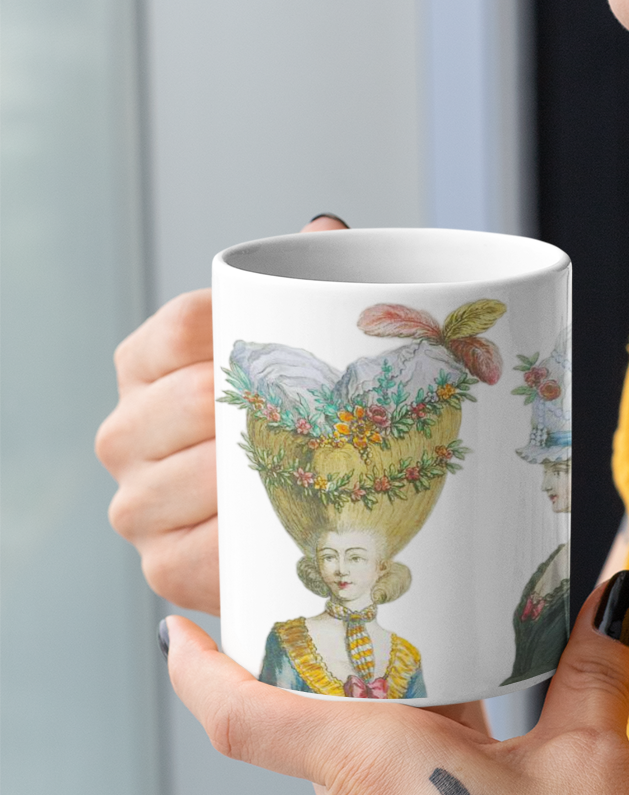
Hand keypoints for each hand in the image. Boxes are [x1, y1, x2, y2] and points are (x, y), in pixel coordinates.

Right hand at [96, 215, 347, 610]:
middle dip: (271, 408)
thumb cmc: (287, 425)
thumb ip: (302, 289)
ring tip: (327, 468)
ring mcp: (134, 503)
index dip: (255, 334)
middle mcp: (122, 432)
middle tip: (338, 416)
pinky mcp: (161, 565)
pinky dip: (259, 537)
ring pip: (209, 470)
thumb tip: (325, 229)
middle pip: (199, 397)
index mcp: (143, 362)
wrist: (283, 534)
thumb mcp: (291, 351)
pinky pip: (215, 544)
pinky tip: (292, 527)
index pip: (191, 322)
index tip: (315, 352)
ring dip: (272, 473)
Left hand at [163, 573, 628, 794]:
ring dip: (398, 747)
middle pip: (315, 737)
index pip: (241, 713)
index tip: (178, 633)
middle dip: (353, 688)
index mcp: (370, 765)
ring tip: (472, 715)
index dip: (198, 669)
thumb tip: (616, 592)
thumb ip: (593, 666)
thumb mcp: (593, 756)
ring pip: (359, 789)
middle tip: (403, 638)